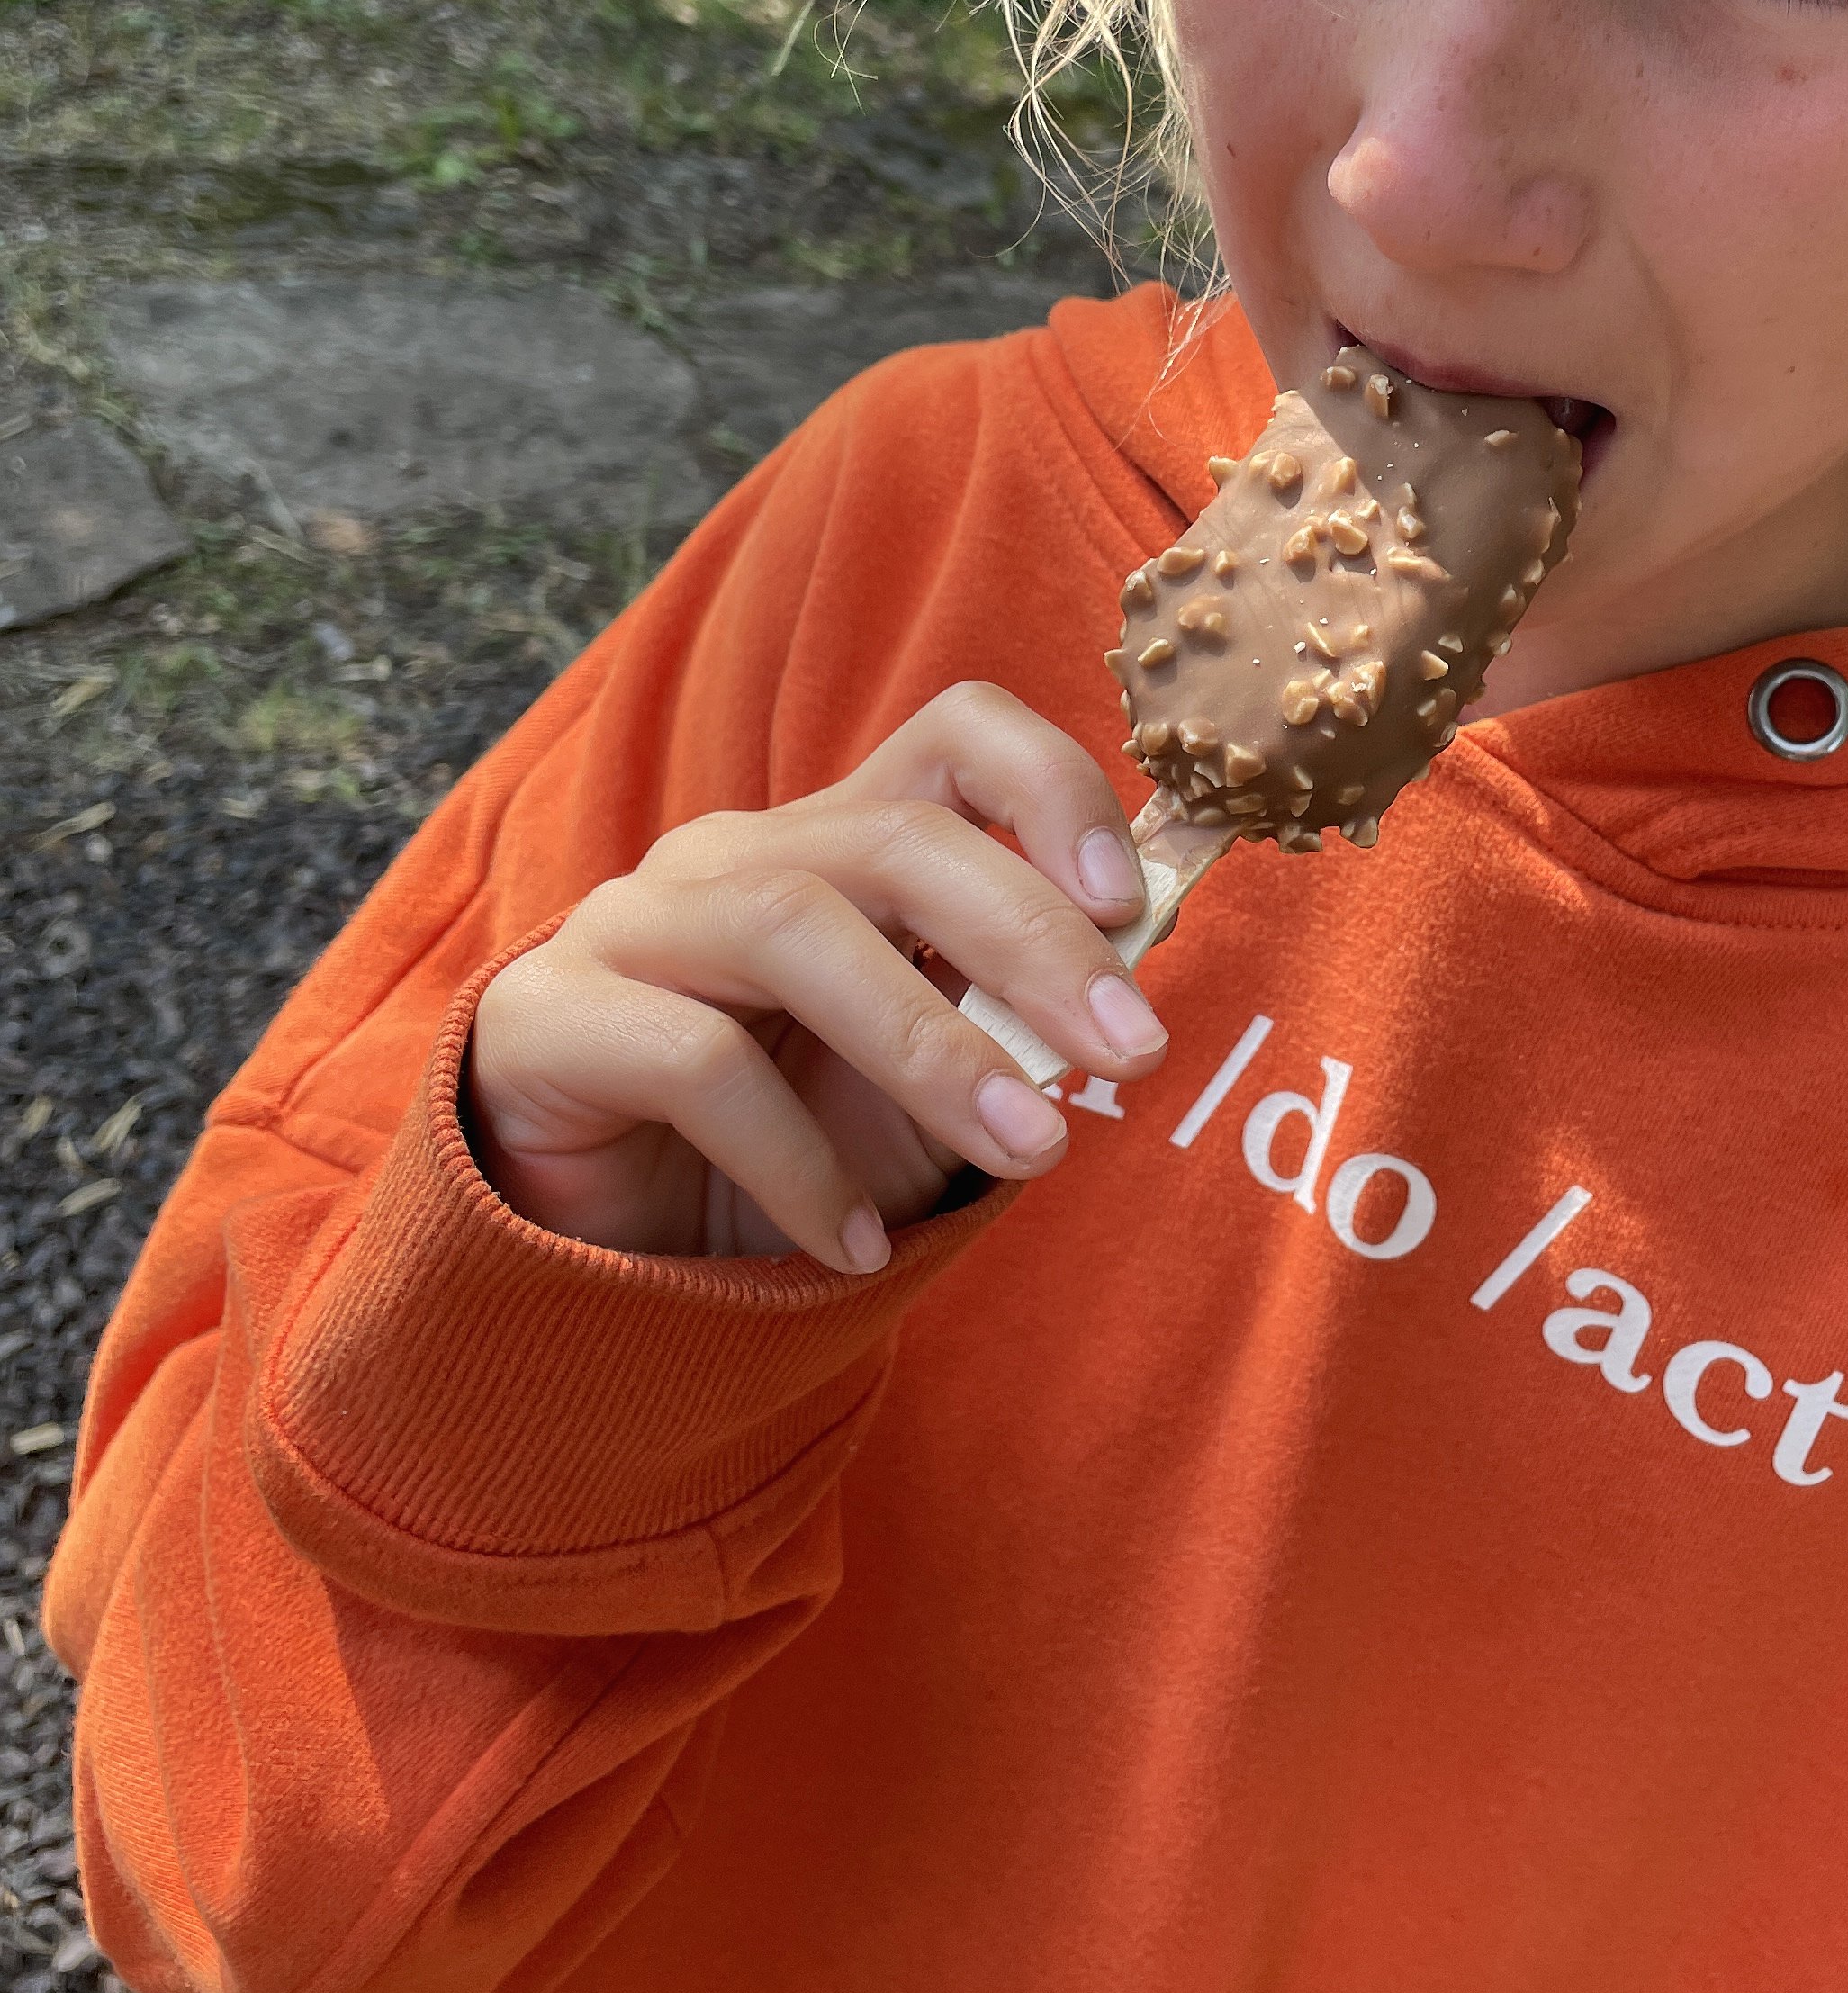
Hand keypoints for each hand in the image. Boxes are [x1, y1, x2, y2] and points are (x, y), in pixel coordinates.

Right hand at [468, 686, 1167, 1272]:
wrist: (598, 1257)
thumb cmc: (786, 1146)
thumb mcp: (927, 1078)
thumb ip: (1018, 1006)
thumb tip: (1153, 933)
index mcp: (838, 840)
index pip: (955, 735)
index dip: (1053, 789)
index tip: (1133, 904)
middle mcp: (734, 856)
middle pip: (895, 839)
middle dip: (1030, 941)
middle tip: (1132, 1054)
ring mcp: (631, 926)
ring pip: (795, 930)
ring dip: (933, 1048)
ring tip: (1031, 1150)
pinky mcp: (548, 1020)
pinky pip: (693, 1061)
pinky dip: (797, 1161)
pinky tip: (855, 1247)